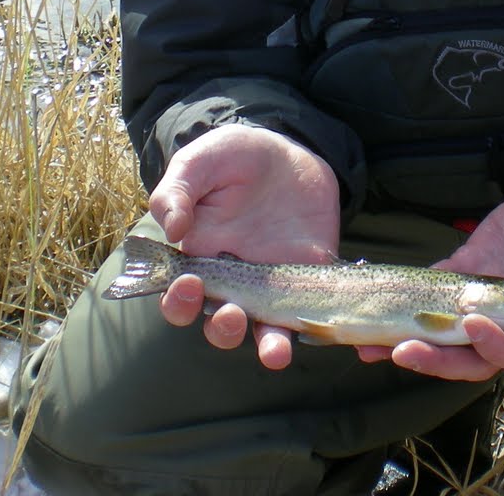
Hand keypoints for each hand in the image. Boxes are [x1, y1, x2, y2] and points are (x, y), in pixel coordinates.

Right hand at [148, 123, 340, 369]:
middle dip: (224, 329)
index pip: (179, 300)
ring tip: (274, 352)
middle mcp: (233, 283)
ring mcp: (274, 285)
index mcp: (198, 262)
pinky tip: (331, 334)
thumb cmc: (232, 158)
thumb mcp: (199, 162)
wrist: (286, 152)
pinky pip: (316, 311)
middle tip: (231, 314)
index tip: (188, 284)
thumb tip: (172, 228)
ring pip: (267, 331)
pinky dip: (324, 329)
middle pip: (221, 326)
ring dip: (270, 346)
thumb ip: (177, 191)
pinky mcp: (311, 278)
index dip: (178, 302)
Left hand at [357, 160, 503, 381]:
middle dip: (439, 359)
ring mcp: (487, 293)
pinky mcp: (468, 269)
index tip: (472, 323)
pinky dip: (407, 304)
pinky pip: (434, 296)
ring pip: (448, 335)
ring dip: (412, 342)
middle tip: (401, 350)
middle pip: (476, 357)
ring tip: (369, 347)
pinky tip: (376, 307)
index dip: (497, 347)